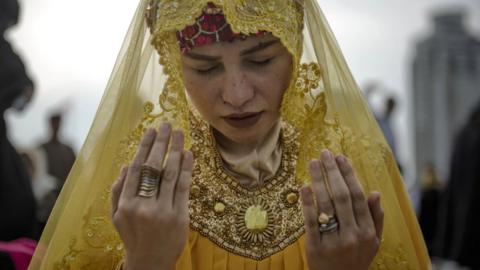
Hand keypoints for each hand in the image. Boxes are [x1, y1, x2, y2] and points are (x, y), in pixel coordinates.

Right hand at [111, 123, 193, 269]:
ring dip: (175, 150)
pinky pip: (183, 188)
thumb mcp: (117, 216)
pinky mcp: (179, 216)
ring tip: (180, 133)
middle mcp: (143, 205)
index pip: (136, 168)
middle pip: (153, 167)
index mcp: (125, 203)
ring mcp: (162, 211)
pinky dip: (187, 169)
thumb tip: (126, 165)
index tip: (151, 130)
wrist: (150, 262)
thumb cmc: (133, 236)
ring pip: (170, 175)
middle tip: (167, 125)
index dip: (144, 147)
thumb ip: (117, 191)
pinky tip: (188, 154)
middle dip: (161, 143)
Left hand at [300, 149, 383, 269]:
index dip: (349, 175)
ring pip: (326, 206)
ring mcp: (334, 241)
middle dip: (333, 172)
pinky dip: (308, 203)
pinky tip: (304, 187)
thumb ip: (376, 218)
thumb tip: (375, 192)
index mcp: (367, 231)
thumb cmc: (356, 259)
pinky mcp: (315, 248)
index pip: (358, 197)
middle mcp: (352, 235)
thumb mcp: (373, 242)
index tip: (341, 158)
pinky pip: (311, 222)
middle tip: (325, 153)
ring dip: (319, 181)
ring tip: (312, 163)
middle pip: (342, 196)